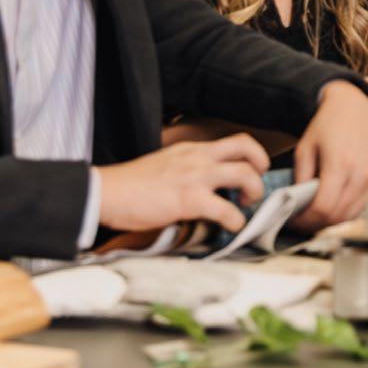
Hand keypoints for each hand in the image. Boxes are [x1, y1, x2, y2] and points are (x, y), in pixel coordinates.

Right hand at [97, 134, 268, 234]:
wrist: (106, 192)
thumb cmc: (131, 184)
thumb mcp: (167, 164)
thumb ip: (189, 169)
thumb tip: (206, 185)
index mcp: (193, 149)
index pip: (236, 141)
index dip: (254, 154)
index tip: (254, 170)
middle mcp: (199, 157)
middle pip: (247, 148)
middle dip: (261, 167)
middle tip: (254, 187)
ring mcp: (195, 176)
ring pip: (245, 174)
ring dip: (254, 192)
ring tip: (246, 206)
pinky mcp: (189, 199)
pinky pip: (226, 209)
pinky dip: (235, 220)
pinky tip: (231, 226)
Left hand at [292, 80, 367, 231]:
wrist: (355, 106)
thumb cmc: (328, 124)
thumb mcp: (305, 149)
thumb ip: (301, 180)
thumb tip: (296, 205)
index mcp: (340, 164)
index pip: (323, 208)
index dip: (305, 220)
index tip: (295, 220)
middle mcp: (361, 172)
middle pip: (338, 215)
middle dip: (316, 223)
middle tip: (303, 219)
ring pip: (352, 214)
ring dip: (333, 219)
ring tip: (317, 212)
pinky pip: (363, 204)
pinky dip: (348, 209)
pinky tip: (336, 200)